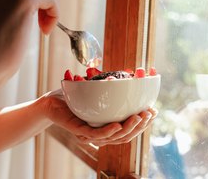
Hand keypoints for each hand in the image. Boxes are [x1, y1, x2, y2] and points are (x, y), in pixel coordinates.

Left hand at [43, 93, 157, 146]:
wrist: (52, 101)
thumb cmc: (75, 96)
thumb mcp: (98, 88)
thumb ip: (115, 84)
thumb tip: (135, 70)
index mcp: (109, 126)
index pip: (130, 129)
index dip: (144, 123)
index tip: (155, 111)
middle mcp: (102, 133)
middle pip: (126, 135)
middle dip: (141, 125)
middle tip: (150, 113)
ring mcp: (91, 134)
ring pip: (114, 137)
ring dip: (129, 128)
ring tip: (139, 117)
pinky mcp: (79, 131)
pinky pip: (96, 135)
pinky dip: (108, 131)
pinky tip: (118, 125)